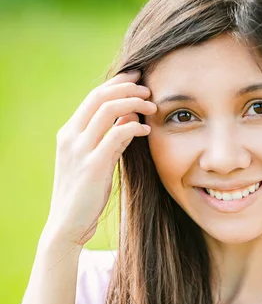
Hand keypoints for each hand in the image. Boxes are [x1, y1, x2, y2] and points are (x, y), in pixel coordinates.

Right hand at [44, 69, 155, 246]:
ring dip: (134, 103)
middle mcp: (71, 137)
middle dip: (127, 87)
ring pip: (108, 110)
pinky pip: (116, 134)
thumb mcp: (95, 161)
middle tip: (149, 90)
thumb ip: (109, 139)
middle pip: (100, 96)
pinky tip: (147, 130)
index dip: (116, 84)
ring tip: (152, 106)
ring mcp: (80, 150)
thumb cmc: (84, 194)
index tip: (136, 79)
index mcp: (68, 133)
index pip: (93, 96)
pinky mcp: (93, 165)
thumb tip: (130, 119)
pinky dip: (134, 127)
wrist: (67, 225)